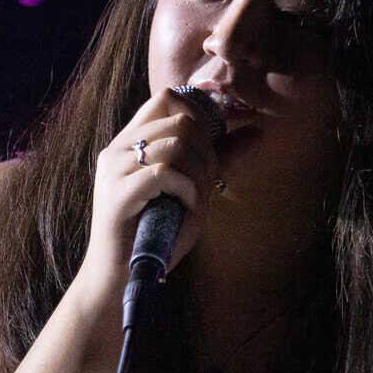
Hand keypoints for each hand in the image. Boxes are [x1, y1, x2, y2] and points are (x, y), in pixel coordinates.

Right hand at [83, 87, 221, 293]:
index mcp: (130, 142)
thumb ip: (219, 157)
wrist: (121, 275)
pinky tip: (187, 207)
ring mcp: (114, 170)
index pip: (166, 97)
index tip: (209, 150)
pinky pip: (164, 173)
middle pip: (179, 120)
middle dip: (206, 151)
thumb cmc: (158, 232)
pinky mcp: (118, 193)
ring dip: (199, 172)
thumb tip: (257, 132)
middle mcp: (118, 149)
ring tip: (196, 197)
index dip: (198, 116)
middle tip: (205, 182)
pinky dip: (187, 190)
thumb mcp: (193, 187)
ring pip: (175, 144)